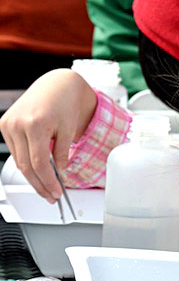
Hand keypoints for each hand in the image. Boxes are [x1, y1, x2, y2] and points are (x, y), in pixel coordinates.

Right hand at [0, 69, 96, 202]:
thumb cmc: (65, 102)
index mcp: (35, 124)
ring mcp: (8, 124)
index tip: (57, 193)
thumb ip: (64, 154)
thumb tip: (61, 174)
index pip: (39, 163)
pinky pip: (16, 151)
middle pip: (26, 165)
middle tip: (51, 196)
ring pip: (18, 160)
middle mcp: (17, 124)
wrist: (57, 84)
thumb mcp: (70, 130)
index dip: (48, 181)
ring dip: (32, 176)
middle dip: (40, 184)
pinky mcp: (5, 124)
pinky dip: (26, 162)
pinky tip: (38, 171)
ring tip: (47, 187)